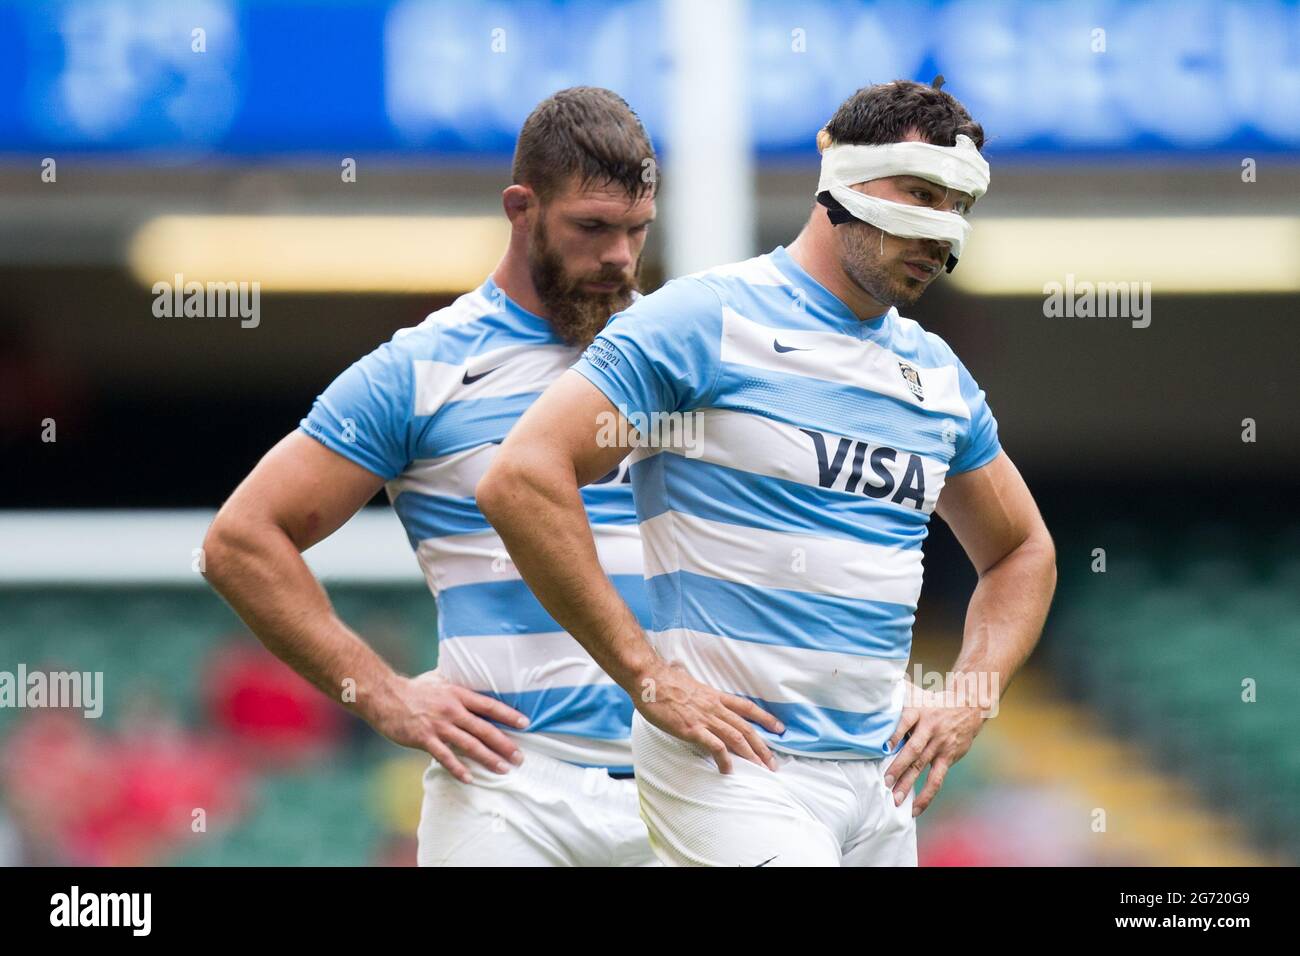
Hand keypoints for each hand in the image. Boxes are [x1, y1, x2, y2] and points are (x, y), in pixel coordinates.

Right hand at [371, 670, 529, 783]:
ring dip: (488, 758)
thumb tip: (467, 671)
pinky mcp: (424, 739)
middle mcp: (452, 710)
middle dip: (505, 744)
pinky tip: (469, 779)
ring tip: (503, 769)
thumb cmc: (412, 688)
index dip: (508, 715)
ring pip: (469, 745)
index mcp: (457, 695)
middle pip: (484, 729)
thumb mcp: (438, 679)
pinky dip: (457, 769)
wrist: (384, 695)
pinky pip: (445, 757)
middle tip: (520, 757)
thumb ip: (455, 680)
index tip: (525, 723)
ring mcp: (439, 726)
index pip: (489, 705)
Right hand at [634, 660, 784, 773]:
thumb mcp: (689, 685)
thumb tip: (697, 694)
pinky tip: (729, 770)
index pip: (747, 707)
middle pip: (746, 728)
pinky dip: (725, 759)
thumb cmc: (664, 681)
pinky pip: (714, 746)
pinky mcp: (692, 729)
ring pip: (736, 738)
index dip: (765, 718)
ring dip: (751, 755)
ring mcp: (705, 718)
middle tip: (773, 763)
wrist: (649, 678)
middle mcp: (715, 707)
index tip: (779, 728)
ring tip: (761, 770)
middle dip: (763, 747)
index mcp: (715, 696)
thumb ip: (699, 694)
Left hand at [884, 678, 987, 816]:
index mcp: (919, 711)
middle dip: (898, 766)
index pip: (905, 721)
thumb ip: (896, 692)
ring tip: (895, 799)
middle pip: (913, 749)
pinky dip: (926, 795)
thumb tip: (872, 684)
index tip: (883, 746)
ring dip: (908, 784)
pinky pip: (936, 779)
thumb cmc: (932, 701)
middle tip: (883, 781)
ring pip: (922, 766)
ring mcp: (939, 745)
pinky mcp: (948, 757)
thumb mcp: (916, 693)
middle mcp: (929, 729)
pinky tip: (914, 808)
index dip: (895, 733)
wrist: (967, 706)